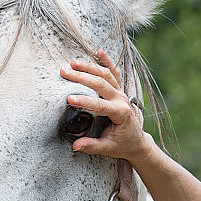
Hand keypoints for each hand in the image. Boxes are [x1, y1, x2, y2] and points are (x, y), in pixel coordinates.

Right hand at [60, 49, 153, 164]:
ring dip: (89, 67)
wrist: (137, 141)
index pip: (100, 105)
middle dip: (81, 77)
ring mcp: (121, 93)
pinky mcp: (119, 90)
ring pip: (106, 75)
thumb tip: (76, 146)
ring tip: (72, 63)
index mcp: (120, 113)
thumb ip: (92, 146)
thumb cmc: (123, 145)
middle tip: (64, 72)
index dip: (84, 101)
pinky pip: (114, 73)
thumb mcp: (108, 148)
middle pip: (101, 84)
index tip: (69, 99)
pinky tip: (99, 51)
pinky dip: (107, 61)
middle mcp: (122, 100)